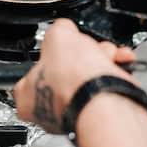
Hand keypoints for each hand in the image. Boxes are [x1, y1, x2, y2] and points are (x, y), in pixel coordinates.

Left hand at [12, 19, 137, 132]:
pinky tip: (119, 66)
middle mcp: (46, 111)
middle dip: (83, 55)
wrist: (107, 102)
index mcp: (26, 95)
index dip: (53, 50)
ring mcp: (73, 116)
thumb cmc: (75, 79)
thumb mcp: (59, 35)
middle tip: (89, 49)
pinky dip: (115, 76)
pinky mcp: (98, 118)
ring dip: (103, 62)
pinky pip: (105, 91)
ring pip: (88, 80)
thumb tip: (64, 28)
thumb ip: (58, 30)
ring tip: (108, 56)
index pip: (34, 68)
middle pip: (66, 71)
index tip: (64, 43)